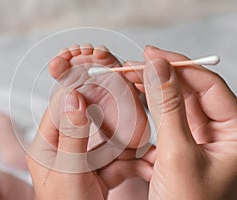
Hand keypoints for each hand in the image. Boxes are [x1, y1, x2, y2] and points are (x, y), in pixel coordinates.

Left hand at [26, 89, 151, 199]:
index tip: (103, 78)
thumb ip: (73, 135)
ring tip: (149, 148)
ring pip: (109, 142)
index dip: (81, 91)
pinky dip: (133, 164)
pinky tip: (148, 166)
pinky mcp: (97, 171)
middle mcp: (63, 148)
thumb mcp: (69, 173)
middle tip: (133, 109)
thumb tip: (74, 96)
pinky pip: (117, 160)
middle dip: (115, 119)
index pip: (62, 107)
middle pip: (90, 122)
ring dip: (130, 147)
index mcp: (45, 145)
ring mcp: (82, 159)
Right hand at [124, 46, 236, 198]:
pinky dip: (148, 111)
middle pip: (190, 92)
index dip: (179, 66)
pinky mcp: (180, 148)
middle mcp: (220, 133)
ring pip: (175, 105)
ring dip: (152, 92)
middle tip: (132, 66)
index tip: (151, 55)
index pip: (209, 85)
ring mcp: (199, 140)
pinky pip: (165, 121)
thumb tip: (157, 67)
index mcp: (236, 133)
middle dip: (160, 77)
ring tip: (129, 79)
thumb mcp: (177, 155)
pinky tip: (133, 103)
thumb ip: (168, 108)